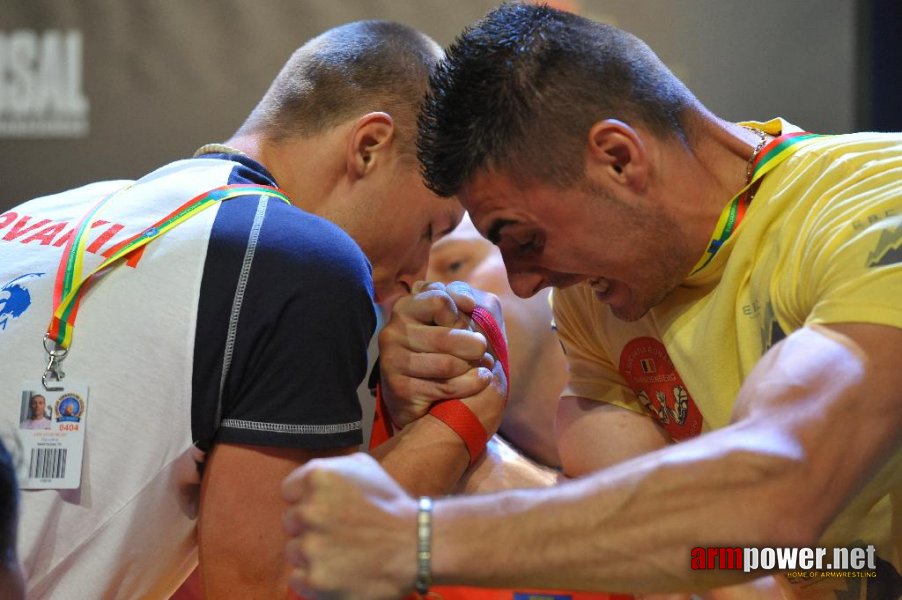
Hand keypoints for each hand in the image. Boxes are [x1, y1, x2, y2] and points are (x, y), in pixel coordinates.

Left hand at [282, 453, 417, 599]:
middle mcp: (309, 509)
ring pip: (294, 550)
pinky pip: (297, 578)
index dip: (307, 500)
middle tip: (339, 531)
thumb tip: (311, 479)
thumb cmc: (391, 506)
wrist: (416, 544)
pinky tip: (338, 570)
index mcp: (318, 477)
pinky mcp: (314, 578)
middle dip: (310, 526)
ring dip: (312, 553)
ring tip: (342, 551)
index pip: (289, 491)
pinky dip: (314, 578)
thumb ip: (332, 468)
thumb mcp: (364, 467)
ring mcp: (310, 546)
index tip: (325, 509)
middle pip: (290, 521)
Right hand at [379, 281, 503, 426]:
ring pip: (447, 364)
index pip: (440, 301)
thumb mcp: (453, 316)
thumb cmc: (446, 349)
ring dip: (472, 368)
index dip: (461, 315)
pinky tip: (477, 382)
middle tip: (481, 352)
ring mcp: (392, 361)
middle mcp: (393, 332)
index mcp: (406, 308)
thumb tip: (469, 302)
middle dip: (474, 347)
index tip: (468, 327)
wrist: (430, 398)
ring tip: (481, 368)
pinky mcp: (399, 389)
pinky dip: (470, 385)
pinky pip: (445, 387)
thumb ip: (460, 298)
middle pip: (447, 336)